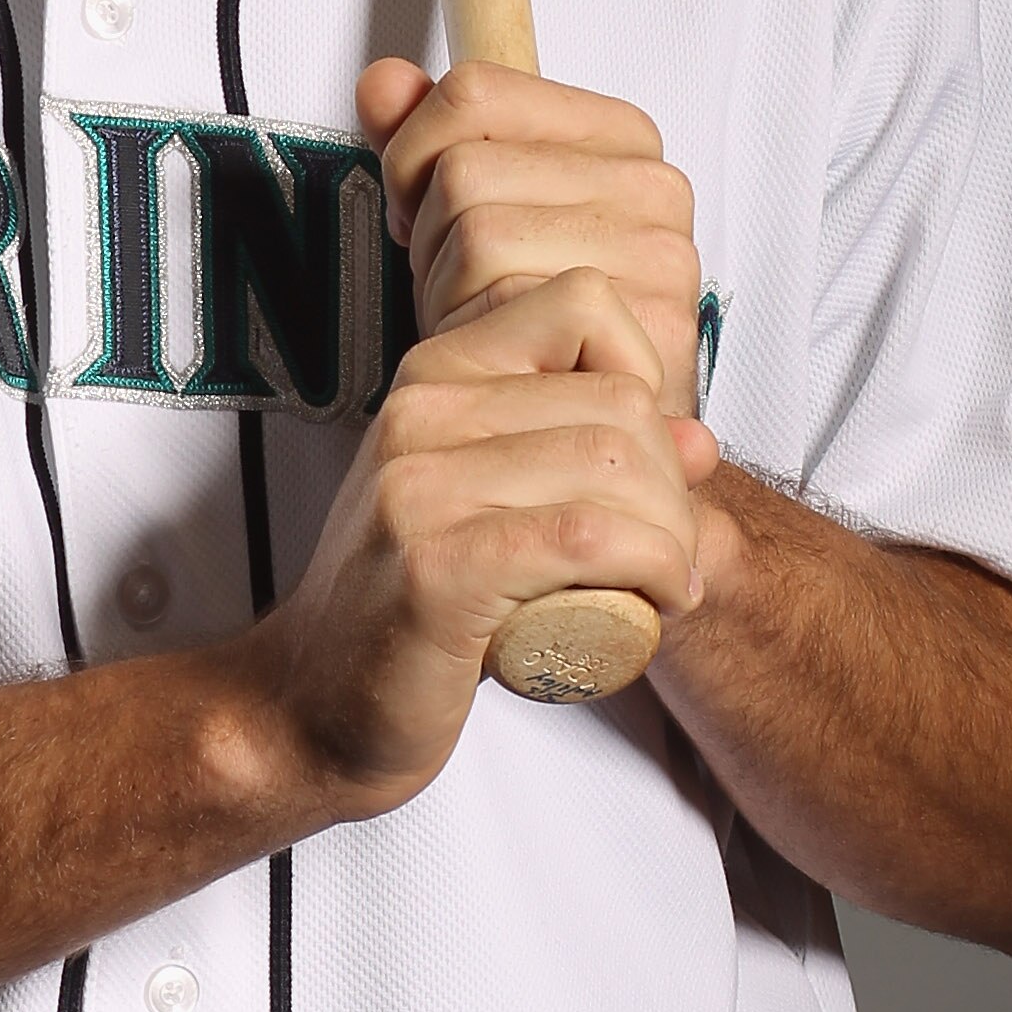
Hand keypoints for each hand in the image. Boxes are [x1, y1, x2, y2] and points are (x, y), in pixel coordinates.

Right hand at [243, 270, 720, 813]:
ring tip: (664, 584)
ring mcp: (419, 486)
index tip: (644, 463)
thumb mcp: (499, 509)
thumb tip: (699, 437)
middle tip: (668, 553)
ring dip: (673, 536)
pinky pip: (589, 537)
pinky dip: (653, 567)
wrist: (311, 706)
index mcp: (435, 376)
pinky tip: (657, 600)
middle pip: (620, 403)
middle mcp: (420, 412)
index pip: (585, 304)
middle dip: (674, 485)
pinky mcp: (437, 567)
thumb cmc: (413, 611)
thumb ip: (588, 463)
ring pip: (616, 467)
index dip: (645, 376)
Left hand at [359, 58, 706, 415]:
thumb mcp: (467, 216)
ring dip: (452, 293)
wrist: (591, 433)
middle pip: (465, 168)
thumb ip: (425, 140)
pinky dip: (477, 333)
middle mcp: (652, 185)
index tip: (426, 206)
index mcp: (620, 138)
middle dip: (433, 239)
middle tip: (463, 288)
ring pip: (477, 230)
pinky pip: (507, 299)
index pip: (474, 93)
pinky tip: (503, 355)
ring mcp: (656, 251)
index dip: (417, 154)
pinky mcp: (643, 320)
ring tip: (487, 322)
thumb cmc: (538, 329)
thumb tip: (384, 83)